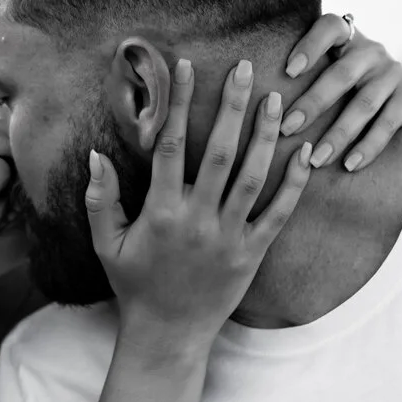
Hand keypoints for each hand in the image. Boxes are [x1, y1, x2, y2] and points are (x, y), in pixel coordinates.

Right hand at [87, 56, 313, 347]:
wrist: (168, 333)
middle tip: (243, 68)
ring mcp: (228, 237)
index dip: (177, 103)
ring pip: (252, 177)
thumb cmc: (134, 284)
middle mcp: (196, 221)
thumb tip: (96, 153)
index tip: (185, 67)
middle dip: (230, 106)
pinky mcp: (252, 254)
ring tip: (275, 100)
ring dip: (265, 136)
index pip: (168, 145)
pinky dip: (293, 184)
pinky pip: (278, 214)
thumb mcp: (106, 243)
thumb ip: (99, 198)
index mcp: (160, 213)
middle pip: (217, 152)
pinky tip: (305, 153)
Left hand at [280, 14, 401, 171]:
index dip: (310, 45)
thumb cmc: (354, 86)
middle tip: (287, 128)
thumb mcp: (337, 69)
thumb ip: (309, 73)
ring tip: (316, 159)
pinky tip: (349, 165)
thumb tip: (257, 99)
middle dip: (312, 104)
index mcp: (348, 40)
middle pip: (341, 75)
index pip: (330, 27)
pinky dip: (367, 147)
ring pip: (363, 105)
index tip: (289, 71)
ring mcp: (393, 74)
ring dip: (338, 134)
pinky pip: (387, 125)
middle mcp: (372, 52)